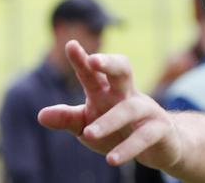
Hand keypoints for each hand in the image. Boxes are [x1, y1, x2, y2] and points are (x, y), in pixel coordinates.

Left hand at [38, 40, 182, 168]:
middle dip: (109, 63)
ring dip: (110, 120)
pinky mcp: (159, 129)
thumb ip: (68, 119)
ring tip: (89, 134)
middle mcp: (128, 95)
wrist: (162, 145)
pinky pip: (144, 136)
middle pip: (122, 71)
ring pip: (129, 108)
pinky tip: (112, 159)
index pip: (93, 72)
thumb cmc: (120, 130)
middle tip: (94, 61)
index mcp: (108, 91)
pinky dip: (128, 148)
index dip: (82, 59)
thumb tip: (41, 115)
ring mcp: (146, 110)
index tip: (71, 45)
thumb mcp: (88, 125)